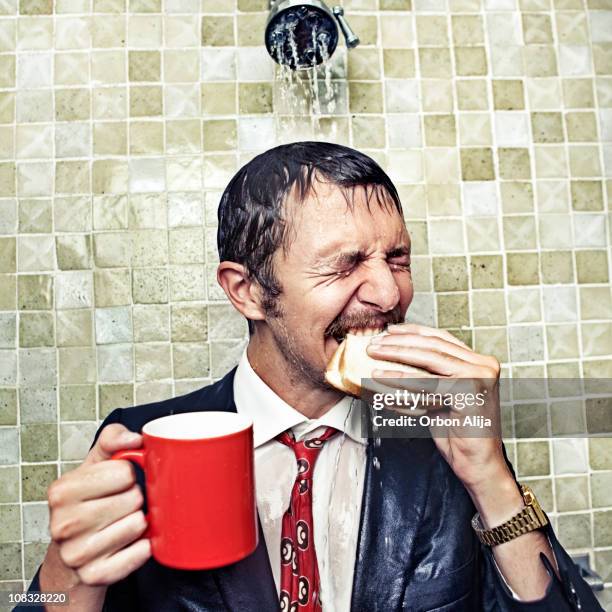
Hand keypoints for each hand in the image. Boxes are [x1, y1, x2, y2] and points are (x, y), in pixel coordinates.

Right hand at [45, 424, 150, 586]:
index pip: (124, 472)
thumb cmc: (87, 503)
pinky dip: (142, 546)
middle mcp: (64, 524)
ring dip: (138, 523)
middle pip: (133, 498)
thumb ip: (112, 440)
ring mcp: (77, 553)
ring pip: (138, 524)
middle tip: (120, 506)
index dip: (128, 475)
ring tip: (121, 523)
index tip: (117, 483)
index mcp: (62, 491)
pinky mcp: (96, 575)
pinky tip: (127, 544)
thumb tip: (135, 438)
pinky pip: (141, 552)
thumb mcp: (94, 466)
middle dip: (134, 499)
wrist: (72, 555)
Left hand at [366, 323, 511, 491]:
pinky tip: (381, 380)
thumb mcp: (440, 395)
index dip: (413, 332)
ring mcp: (479, 378)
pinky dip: (400, 381)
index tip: (389, 331)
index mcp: (479, 362)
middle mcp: (483, 365)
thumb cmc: (457, 432)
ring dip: (395, 356)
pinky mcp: (470, 393)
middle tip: (374, 343)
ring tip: (373, 357)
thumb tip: (392, 356)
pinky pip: (427, 385)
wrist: (477, 465)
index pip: (441, 338)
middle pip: (433, 346)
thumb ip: (427, 375)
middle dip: (400, 342)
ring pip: (429, 361)